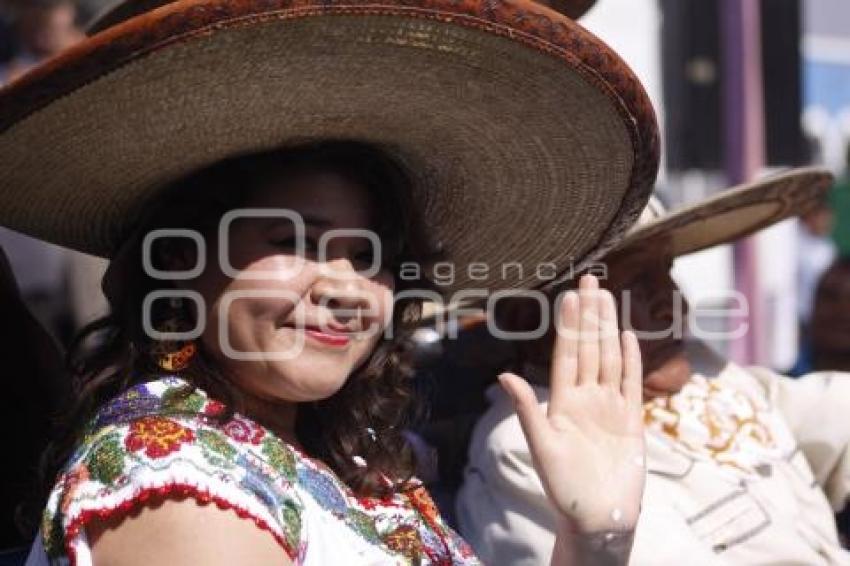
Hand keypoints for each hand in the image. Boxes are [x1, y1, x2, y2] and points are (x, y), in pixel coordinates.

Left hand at [499, 274, 644, 532]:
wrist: (599, 517)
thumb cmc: (565, 489)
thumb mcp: (542, 446)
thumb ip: (527, 409)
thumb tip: (503, 375)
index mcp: (563, 401)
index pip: (567, 353)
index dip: (569, 324)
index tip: (570, 295)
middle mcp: (587, 398)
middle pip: (589, 347)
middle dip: (590, 314)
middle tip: (590, 278)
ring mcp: (610, 406)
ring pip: (610, 357)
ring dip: (609, 327)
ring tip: (608, 297)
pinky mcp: (631, 420)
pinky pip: (631, 383)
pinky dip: (631, 359)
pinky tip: (628, 336)